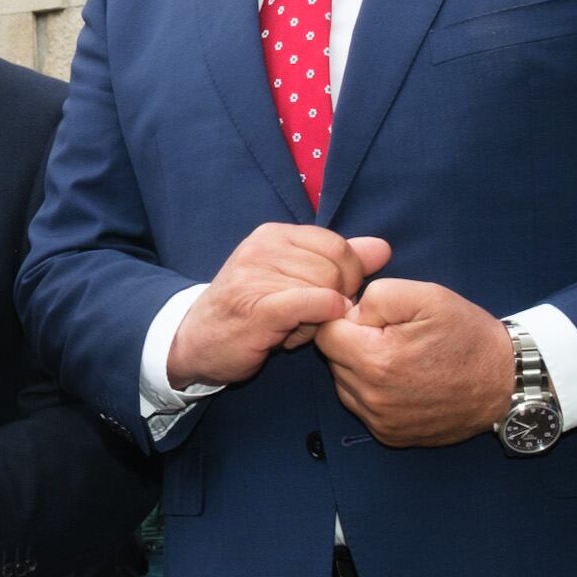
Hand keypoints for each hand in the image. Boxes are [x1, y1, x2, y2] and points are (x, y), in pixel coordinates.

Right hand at [165, 226, 393, 388]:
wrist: (194, 341)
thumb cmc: (250, 312)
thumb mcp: (293, 279)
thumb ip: (338, 261)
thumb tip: (382, 248)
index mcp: (275, 235)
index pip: (338, 245)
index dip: (347, 277)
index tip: (329, 299)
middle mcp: (264, 247)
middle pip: (336, 268)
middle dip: (334, 298)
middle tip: (307, 318)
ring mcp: (257, 275)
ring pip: (327, 289)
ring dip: (319, 319)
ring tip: (293, 327)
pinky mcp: (258, 307)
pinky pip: (314, 303)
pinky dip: (321, 317)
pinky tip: (301, 331)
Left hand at [314, 278, 514, 447]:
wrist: (505, 383)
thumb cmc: (468, 336)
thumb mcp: (427, 296)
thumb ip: (376, 296)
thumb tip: (348, 314)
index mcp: (375, 361)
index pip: (325, 333)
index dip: (346, 318)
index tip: (375, 318)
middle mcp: (373, 398)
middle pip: (333, 360)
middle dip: (354, 342)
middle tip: (393, 336)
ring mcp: (381, 422)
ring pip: (345, 384)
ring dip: (361, 368)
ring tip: (401, 358)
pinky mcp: (390, 436)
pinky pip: (362, 407)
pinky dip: (374, 392)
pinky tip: (404, 380)